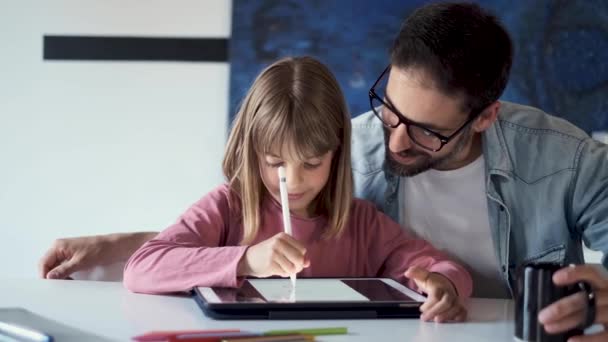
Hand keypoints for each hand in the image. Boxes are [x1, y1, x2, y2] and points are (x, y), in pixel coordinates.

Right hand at [39, 232, 155, 278]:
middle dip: (51, 276)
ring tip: (66, 283)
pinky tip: (69, 279)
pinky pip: (62, 267)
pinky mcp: (71, 256)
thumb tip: (49, 277)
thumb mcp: (80, 262)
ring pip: (54, 267)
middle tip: (58, 286)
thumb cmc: (100, 249)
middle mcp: (59, 247)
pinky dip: (63, 274)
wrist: (114, 247)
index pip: (43, 263)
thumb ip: (63, 270)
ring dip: (58, 276)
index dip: (44, 275)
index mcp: (58, 246)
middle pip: (47, 265)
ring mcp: (65, 252)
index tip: (49, 286)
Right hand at [238, 232, 309, 277]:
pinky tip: (276, 269)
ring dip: (289, 271)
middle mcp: (278, 243)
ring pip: (293, 268)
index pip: (302, 249)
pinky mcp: (270, 264)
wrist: (248, 259)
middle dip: (298, 266)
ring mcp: (274, 253)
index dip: (301, 256)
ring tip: (281, 267)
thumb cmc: (267, 253)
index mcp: (283, 236)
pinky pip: (284, 273)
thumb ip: (296, 254)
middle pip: (299, 258)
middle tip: (292, 267)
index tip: (295, 258)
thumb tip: (307, 262)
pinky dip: (282, 274)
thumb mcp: (282, 249)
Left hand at [405, 266, 466, 322]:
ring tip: (436, 320)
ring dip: (447, 316)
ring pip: (455, 307)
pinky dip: (459, 316)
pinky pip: (463, 311)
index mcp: (438, 286)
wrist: (445, 282)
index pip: (436, 295)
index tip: (421, 308)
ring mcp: (455, 299)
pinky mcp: (459, 305)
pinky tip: (452, 320)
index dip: (429, 303)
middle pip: (446, 302)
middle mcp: (448, 293)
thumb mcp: (423, 276)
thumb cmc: (433, 282)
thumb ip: (415, 273)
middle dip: (436, 311)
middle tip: (425, 318)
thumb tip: (407, 272)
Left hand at [538, 264, 607, 341]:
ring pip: (591, 317)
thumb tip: (546, 289)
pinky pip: (604, 336)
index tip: (555, 279)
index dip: (575, 274)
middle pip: (587, 299)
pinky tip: (571, 340)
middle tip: (543, 316)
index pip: (592, 272)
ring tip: (549, 327)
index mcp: (604, 280)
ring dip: (567, 322)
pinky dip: (587, 339)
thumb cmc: (601, 295)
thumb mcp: (594, 286)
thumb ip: (577, 285)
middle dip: (562, 307)